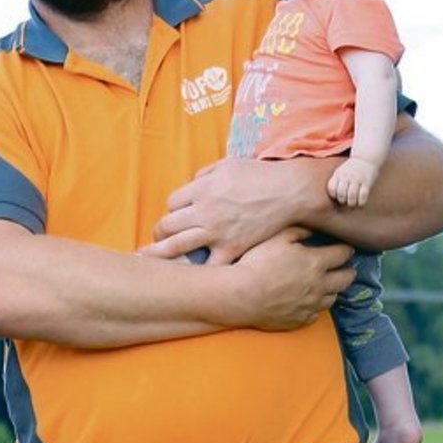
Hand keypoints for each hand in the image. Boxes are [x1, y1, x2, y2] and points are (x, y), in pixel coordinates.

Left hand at [144, 157, 317, 264]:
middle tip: (158, 239)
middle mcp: (203, 211)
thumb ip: (205, 174)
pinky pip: (209, 266)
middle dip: (159, 233)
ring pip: (176, 246)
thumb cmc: (259, 175)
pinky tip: (194, 277)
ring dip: (161, 253)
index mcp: (201, 189)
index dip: (173, 210)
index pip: (171, 203)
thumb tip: (192, 184)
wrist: (289, 192)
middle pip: (166, 225)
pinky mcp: (232, 248)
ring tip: (153, 260)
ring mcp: (216, 232)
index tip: (179, 216)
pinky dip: (200, 272)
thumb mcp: (227, 165)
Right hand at [228, 228, 355, 329]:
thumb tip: (313, 230)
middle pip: (346, 279)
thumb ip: (298, 231)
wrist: (241, 295)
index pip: (343, 254)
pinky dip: (315, 306)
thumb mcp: (277, 238)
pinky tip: (307, 301)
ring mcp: (312, 305)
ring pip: (333, 298)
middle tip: (346, 268)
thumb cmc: (257, 263)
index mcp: (316, 262)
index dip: (346, 249)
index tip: (345, 248)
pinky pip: (316, 313)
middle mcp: (320, 285)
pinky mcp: (301, 319)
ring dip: (332, 290)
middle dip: (348, 271)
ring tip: (326, 285)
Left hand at [328, 157, 378, 207]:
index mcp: (338, 174)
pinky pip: (363, 196)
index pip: (332, 187)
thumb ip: (336, 181)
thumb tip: (332, 197)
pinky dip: (361, 203)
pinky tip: (360, 204)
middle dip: (342, 201)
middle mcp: (347, 176)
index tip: (337, 197)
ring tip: (352, 205)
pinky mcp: (367, 182)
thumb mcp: (340, 171)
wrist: (366, 159)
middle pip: (341, 192)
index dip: (333, 195)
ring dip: (351, 203)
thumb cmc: (351, 169)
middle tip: (345, 202)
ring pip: (352, 195)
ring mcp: (357, 179)